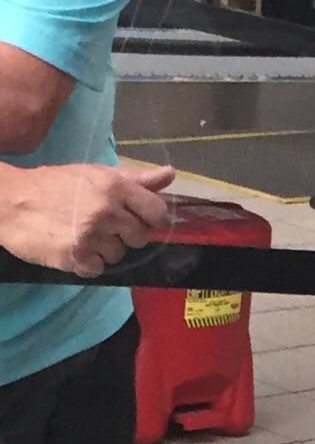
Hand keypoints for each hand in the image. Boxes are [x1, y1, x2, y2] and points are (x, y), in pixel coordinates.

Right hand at [0, 163, 174, 278]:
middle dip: (125, 235)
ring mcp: (91, 236)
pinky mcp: (75, 257)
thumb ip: (136, 179)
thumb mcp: (95, 174)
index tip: (136, 219)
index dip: (149, 218)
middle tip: (102, 226)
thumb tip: (170, 174)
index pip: (156, 212)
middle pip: (140, 237)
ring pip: (119, 255)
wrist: (9, 201)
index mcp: (115, 187)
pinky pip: (98, 269)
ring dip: (104, 250)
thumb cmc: (55, 185)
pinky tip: (74, 248)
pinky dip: (88, 263)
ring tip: (83, 235)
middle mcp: (106, 211)